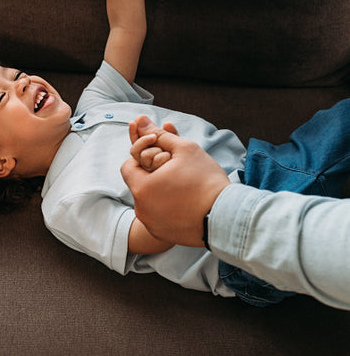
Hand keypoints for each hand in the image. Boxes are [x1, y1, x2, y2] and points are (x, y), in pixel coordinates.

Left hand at [121, 116, 230, 247]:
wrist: (227, 216)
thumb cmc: (206, 180)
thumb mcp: (183, 150)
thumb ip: (158, 135)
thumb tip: (139, 120)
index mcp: (141, 188)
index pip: (129, 165)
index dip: (144, 157)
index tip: (164, 158)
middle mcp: (141, 210)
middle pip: (139, 183)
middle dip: (154, 174)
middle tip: (177, 171)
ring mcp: (152, 225)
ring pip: (149, 200)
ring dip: (161, 190)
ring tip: (185, 186)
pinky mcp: (163, 235)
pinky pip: (159, 216)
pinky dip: (168, 207)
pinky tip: (187, 202)